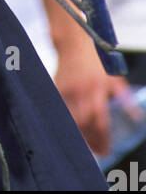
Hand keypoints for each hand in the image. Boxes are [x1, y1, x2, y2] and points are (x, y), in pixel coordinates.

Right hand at [53, 36, 127, 156]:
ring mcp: (69, 89)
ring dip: (80, 134)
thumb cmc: (97, 59)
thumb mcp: (115, 76)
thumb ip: (125, 97)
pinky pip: (62, 109)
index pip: (101, 120)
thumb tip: (136, 117)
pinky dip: (68, 121)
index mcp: (98, 88)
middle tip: (98, 150)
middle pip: (86, 123)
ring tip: (88, 144)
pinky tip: (74, 129)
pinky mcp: (58, 87)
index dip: (104, 138)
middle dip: (91, 140)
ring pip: (73, 119)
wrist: (74, 43)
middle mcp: (83, 90)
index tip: (107, 150)